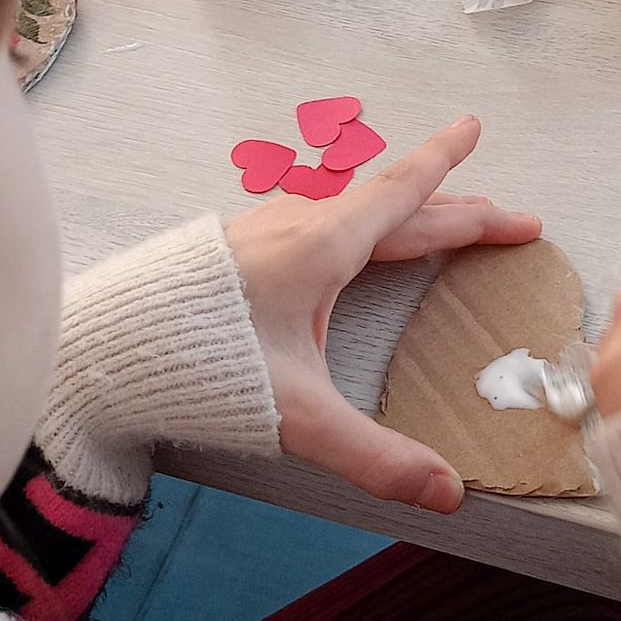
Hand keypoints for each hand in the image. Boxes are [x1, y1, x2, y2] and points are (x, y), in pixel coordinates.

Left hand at [226, 116, 540, 513]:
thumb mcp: (296, 414)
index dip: (446, 164)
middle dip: (460, 211)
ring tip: (443, 221)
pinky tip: (354, 235)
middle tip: (512, 219)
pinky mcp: (247, 244)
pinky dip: (366, 221)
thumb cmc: (200, 363)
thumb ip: (373, 455)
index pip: (403, 194)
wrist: (108, 343)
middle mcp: (302, 224)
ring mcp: (271, 228)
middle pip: (396, 207)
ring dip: (411, 213)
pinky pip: (326, 217)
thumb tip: (447, 494)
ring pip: (359, 210)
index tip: (472, 125)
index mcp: (323, 245)